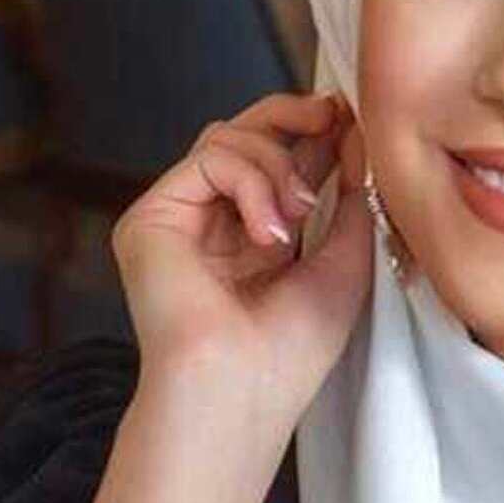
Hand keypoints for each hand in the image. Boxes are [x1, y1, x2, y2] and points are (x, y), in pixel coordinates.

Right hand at [111, 90, 373, 427]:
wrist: (244, 388)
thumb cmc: (293, 347)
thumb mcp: (345, 261)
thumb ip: (348, 198)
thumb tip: (353, 138)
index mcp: (256, 239)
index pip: (279, 164)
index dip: (314, 134)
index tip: (350, 121)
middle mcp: (213, 225)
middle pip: (244, 135)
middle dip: (293, 116)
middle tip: (333, 114)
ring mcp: (179, 220)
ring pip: (228, 138)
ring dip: (278, 165)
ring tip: (297, 217)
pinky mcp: (150, 217)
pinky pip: (208, 157)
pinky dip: (250, 180)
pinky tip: (268, 231)